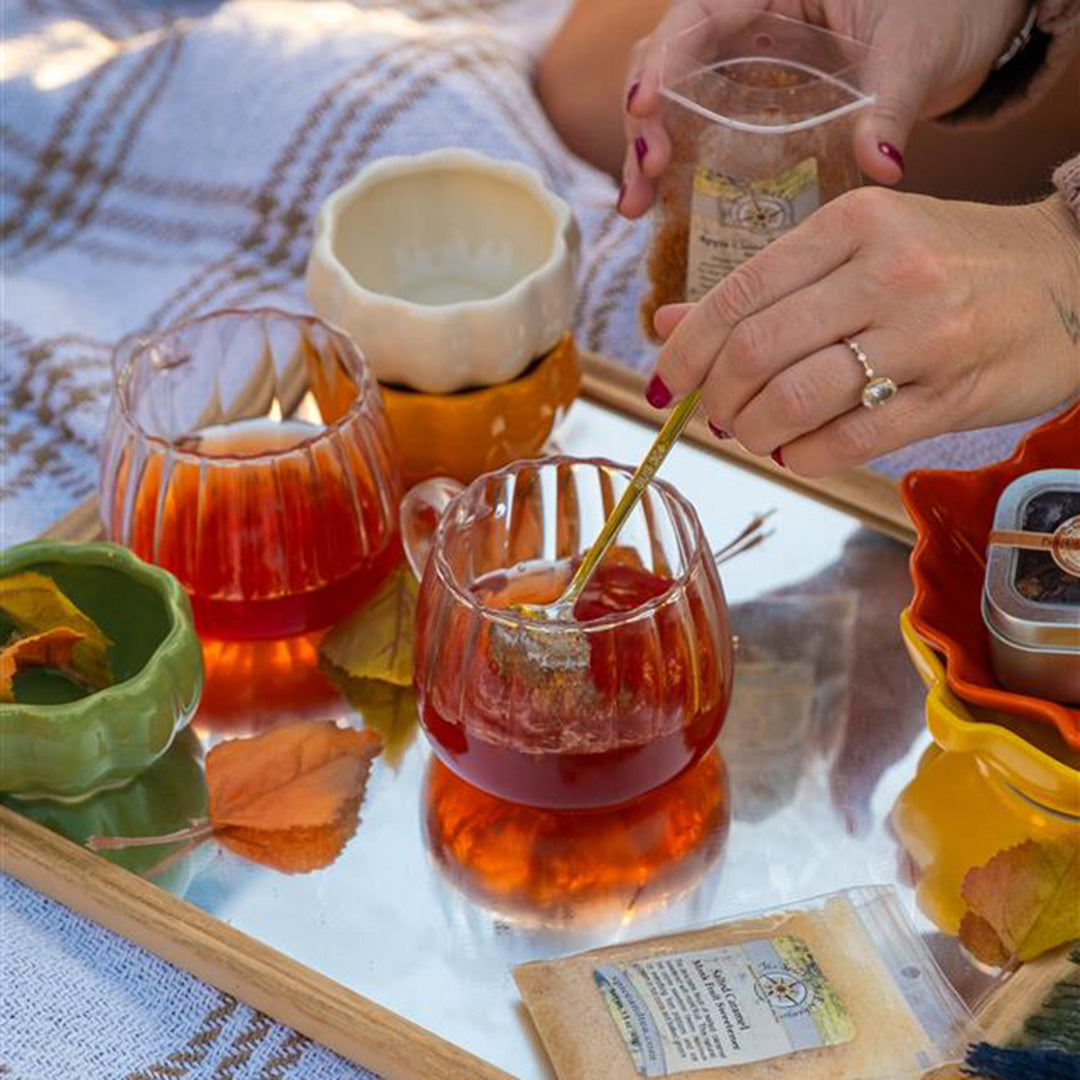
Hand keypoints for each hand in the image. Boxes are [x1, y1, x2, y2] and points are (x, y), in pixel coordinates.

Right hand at [619, 0, 1030, 214]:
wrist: (971, 25)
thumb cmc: (949, 11)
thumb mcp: (917, 51)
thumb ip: (893, 106)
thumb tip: (879, 168)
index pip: (699, 14)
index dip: (663, 60)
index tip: (645, 108)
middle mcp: (749, 16)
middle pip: (670, 61)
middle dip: (644, 122)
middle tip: (642, 182)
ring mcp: (748, 59)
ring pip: (676, 96)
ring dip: (649, 152)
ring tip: (637, 208)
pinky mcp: (756, 99)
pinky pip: (702, 124)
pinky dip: (679, 164)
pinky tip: (663, 206)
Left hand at [646, 189, 1079, 475]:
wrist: (1070, 275)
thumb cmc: (947, 260)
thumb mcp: (857, 247)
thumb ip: (765, 286)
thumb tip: (668, 325)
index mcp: (855, 223)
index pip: (741, 293)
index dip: (686, 348)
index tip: (664, 382)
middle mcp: (888, 272)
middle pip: (758, 350)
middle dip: (717, 397)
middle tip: (714, 415)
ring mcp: (926, 335)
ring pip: (799, 399)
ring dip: (755, 432)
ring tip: (754, 435)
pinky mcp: (953, 394)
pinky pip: (852, 441)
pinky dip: (806, 457)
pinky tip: (798, 453)